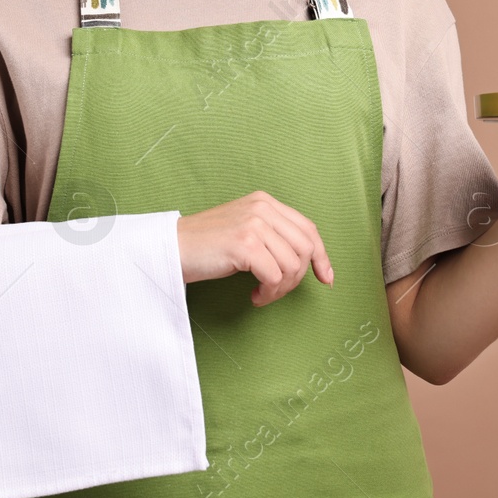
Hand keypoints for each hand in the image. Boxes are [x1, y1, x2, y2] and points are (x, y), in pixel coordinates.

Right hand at [175, 190, 333, 306]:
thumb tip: (306, 261)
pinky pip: (275, 276)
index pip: (308, 228)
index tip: (326, 278)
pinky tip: (253, 295)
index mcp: (265, 202)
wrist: (171, 247)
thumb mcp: (244, 229)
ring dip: (280, 289)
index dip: (321, 256)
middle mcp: (262, 208)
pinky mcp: (245, 244)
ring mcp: (254, 224)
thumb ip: (272, 235)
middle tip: (275, 291)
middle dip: (297, 278)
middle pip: (305, 248)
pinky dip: (268, 292)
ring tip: (261, 293)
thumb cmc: (206, 246)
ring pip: (292, 265)